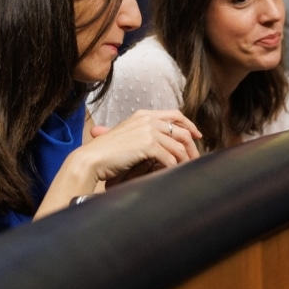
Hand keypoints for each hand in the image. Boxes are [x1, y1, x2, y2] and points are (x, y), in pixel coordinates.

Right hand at [86, 109, 201, 186]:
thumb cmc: (106, 152)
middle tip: (195, 159)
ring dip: (185, 160)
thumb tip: (163, 143)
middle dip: (192, 147)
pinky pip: (170, 158)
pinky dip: (174, 168)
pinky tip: (174, 174)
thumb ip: (144, 134)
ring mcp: (148, 131)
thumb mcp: (127, 136)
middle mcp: (148, 120)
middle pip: (182, 131)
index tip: (197, 136)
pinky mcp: (148, 145)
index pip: (175, 115)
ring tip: (186, 170)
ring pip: (179, 146)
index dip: (189, 125)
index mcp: (143, 115)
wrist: (91, 159)